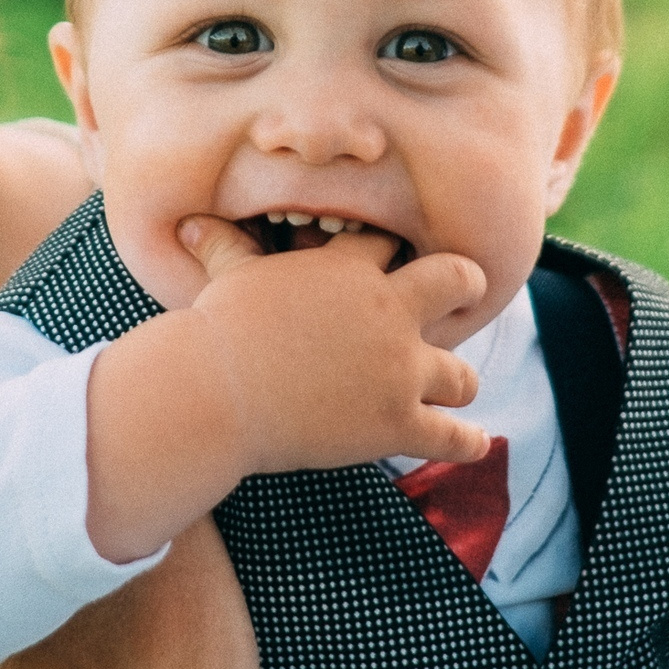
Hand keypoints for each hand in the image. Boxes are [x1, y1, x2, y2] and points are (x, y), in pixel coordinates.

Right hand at [182, 215, 490, 471]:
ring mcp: (398, 370)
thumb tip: (191, 225)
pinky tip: (478, 443)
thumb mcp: (230, 278)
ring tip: (457, 390)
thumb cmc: (218, 331)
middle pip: (458, 280)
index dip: (393, 257)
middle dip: (464, 286)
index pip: (392, 247)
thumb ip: (226, 249)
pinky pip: (452, 436)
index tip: (394, 266)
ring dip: (459, 382)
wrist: (216, 393)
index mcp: (351, 270)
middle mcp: (388, 312)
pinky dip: (468, 442)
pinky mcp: (396, 423)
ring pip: (462, 374)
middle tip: (464, 295)